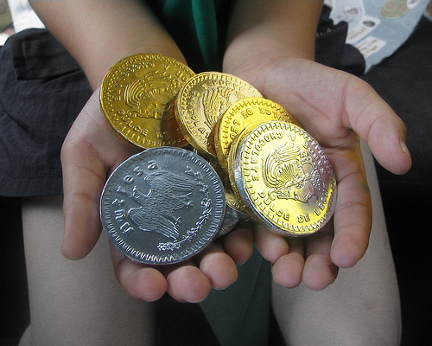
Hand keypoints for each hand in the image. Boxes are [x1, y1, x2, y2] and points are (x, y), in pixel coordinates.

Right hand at [61, 89, 253, 301]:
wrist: (150, 81)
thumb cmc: (110, 117)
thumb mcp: (84, 153)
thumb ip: (80, 199)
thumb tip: (71, 252)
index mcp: (133, 220)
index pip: (135, 262)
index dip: (142, 280)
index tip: (152, 286)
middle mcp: (168, 219)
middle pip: (180, 262)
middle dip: (189, 280)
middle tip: (198, 285)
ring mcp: (200, 204)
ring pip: (214, 246)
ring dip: (222, 264)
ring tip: (227, 269)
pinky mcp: (226, 184)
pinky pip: (240, 215)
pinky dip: (246, 232)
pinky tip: (250, 240)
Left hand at [227, 57, 410, 289]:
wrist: (261, 73)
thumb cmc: (309, 82)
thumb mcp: (351, 97)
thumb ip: (379, 124)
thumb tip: (405, 162)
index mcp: (339, 173)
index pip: (352, 210)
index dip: (353, 235)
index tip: (347, 257)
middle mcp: (310, 188)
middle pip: (318, 232)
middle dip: (318, 260)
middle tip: (312, 280)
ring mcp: (277, 190)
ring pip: (285, 233)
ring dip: (287, 257)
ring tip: (283, 273)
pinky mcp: (248, 187)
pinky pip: (251, 217)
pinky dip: (254, 236)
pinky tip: (255, 249)